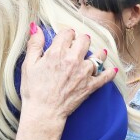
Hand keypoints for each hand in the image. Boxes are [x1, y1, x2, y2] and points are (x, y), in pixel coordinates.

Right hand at [16, 24, 116, 139]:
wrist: (44, 112)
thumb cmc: (33, 89)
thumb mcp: (28, 64)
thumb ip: (34, 44)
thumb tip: (36, 27)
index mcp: (56, 52)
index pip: (67, 33)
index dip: (66, 34)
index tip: (65, 37)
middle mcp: (72, 60)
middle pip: (84, 40)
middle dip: (81, 39)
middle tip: (78, 44)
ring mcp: (84, 73)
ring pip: (98, 55)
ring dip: (97, 53)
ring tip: (97, 53)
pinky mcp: (90, 86)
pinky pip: (106, 76)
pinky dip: (110, 72)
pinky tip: (111, 68)